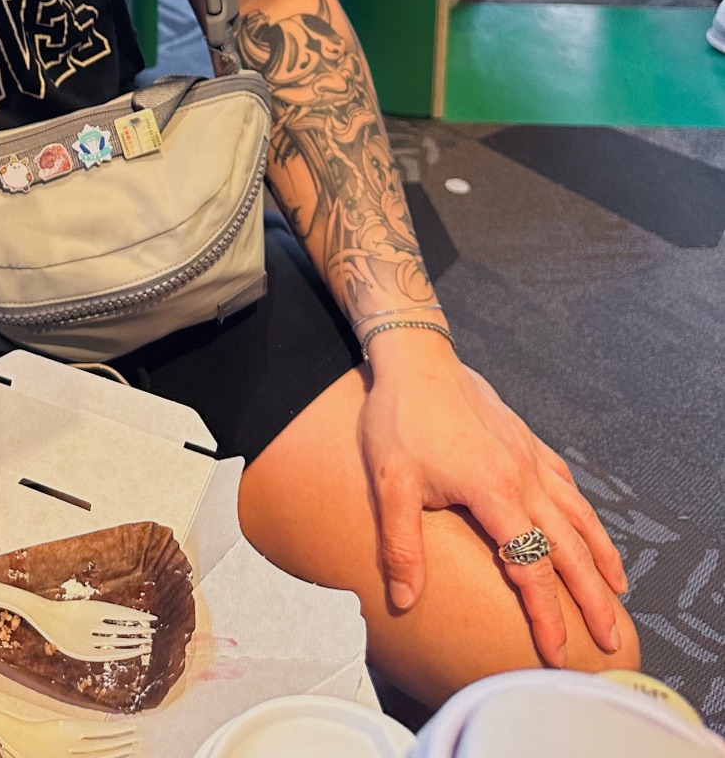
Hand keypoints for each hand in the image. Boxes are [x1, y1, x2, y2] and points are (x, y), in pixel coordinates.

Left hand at [360, 333, 627, 666]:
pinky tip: (588, 527)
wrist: (416, 357)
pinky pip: (566, 482)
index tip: (557, 652)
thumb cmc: (399, 418)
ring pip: (578, 514)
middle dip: (593, 597)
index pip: (531, 567)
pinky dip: (584, 511)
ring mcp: (529, 456)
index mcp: (495, 492)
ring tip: (618, 589)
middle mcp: (523, 477)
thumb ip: (401, 546)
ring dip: (600, 555)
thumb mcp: (390, 484)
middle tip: (610, 639)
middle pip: (570, 548)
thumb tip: (404, 601)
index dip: (546, 614)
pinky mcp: (526, 439)